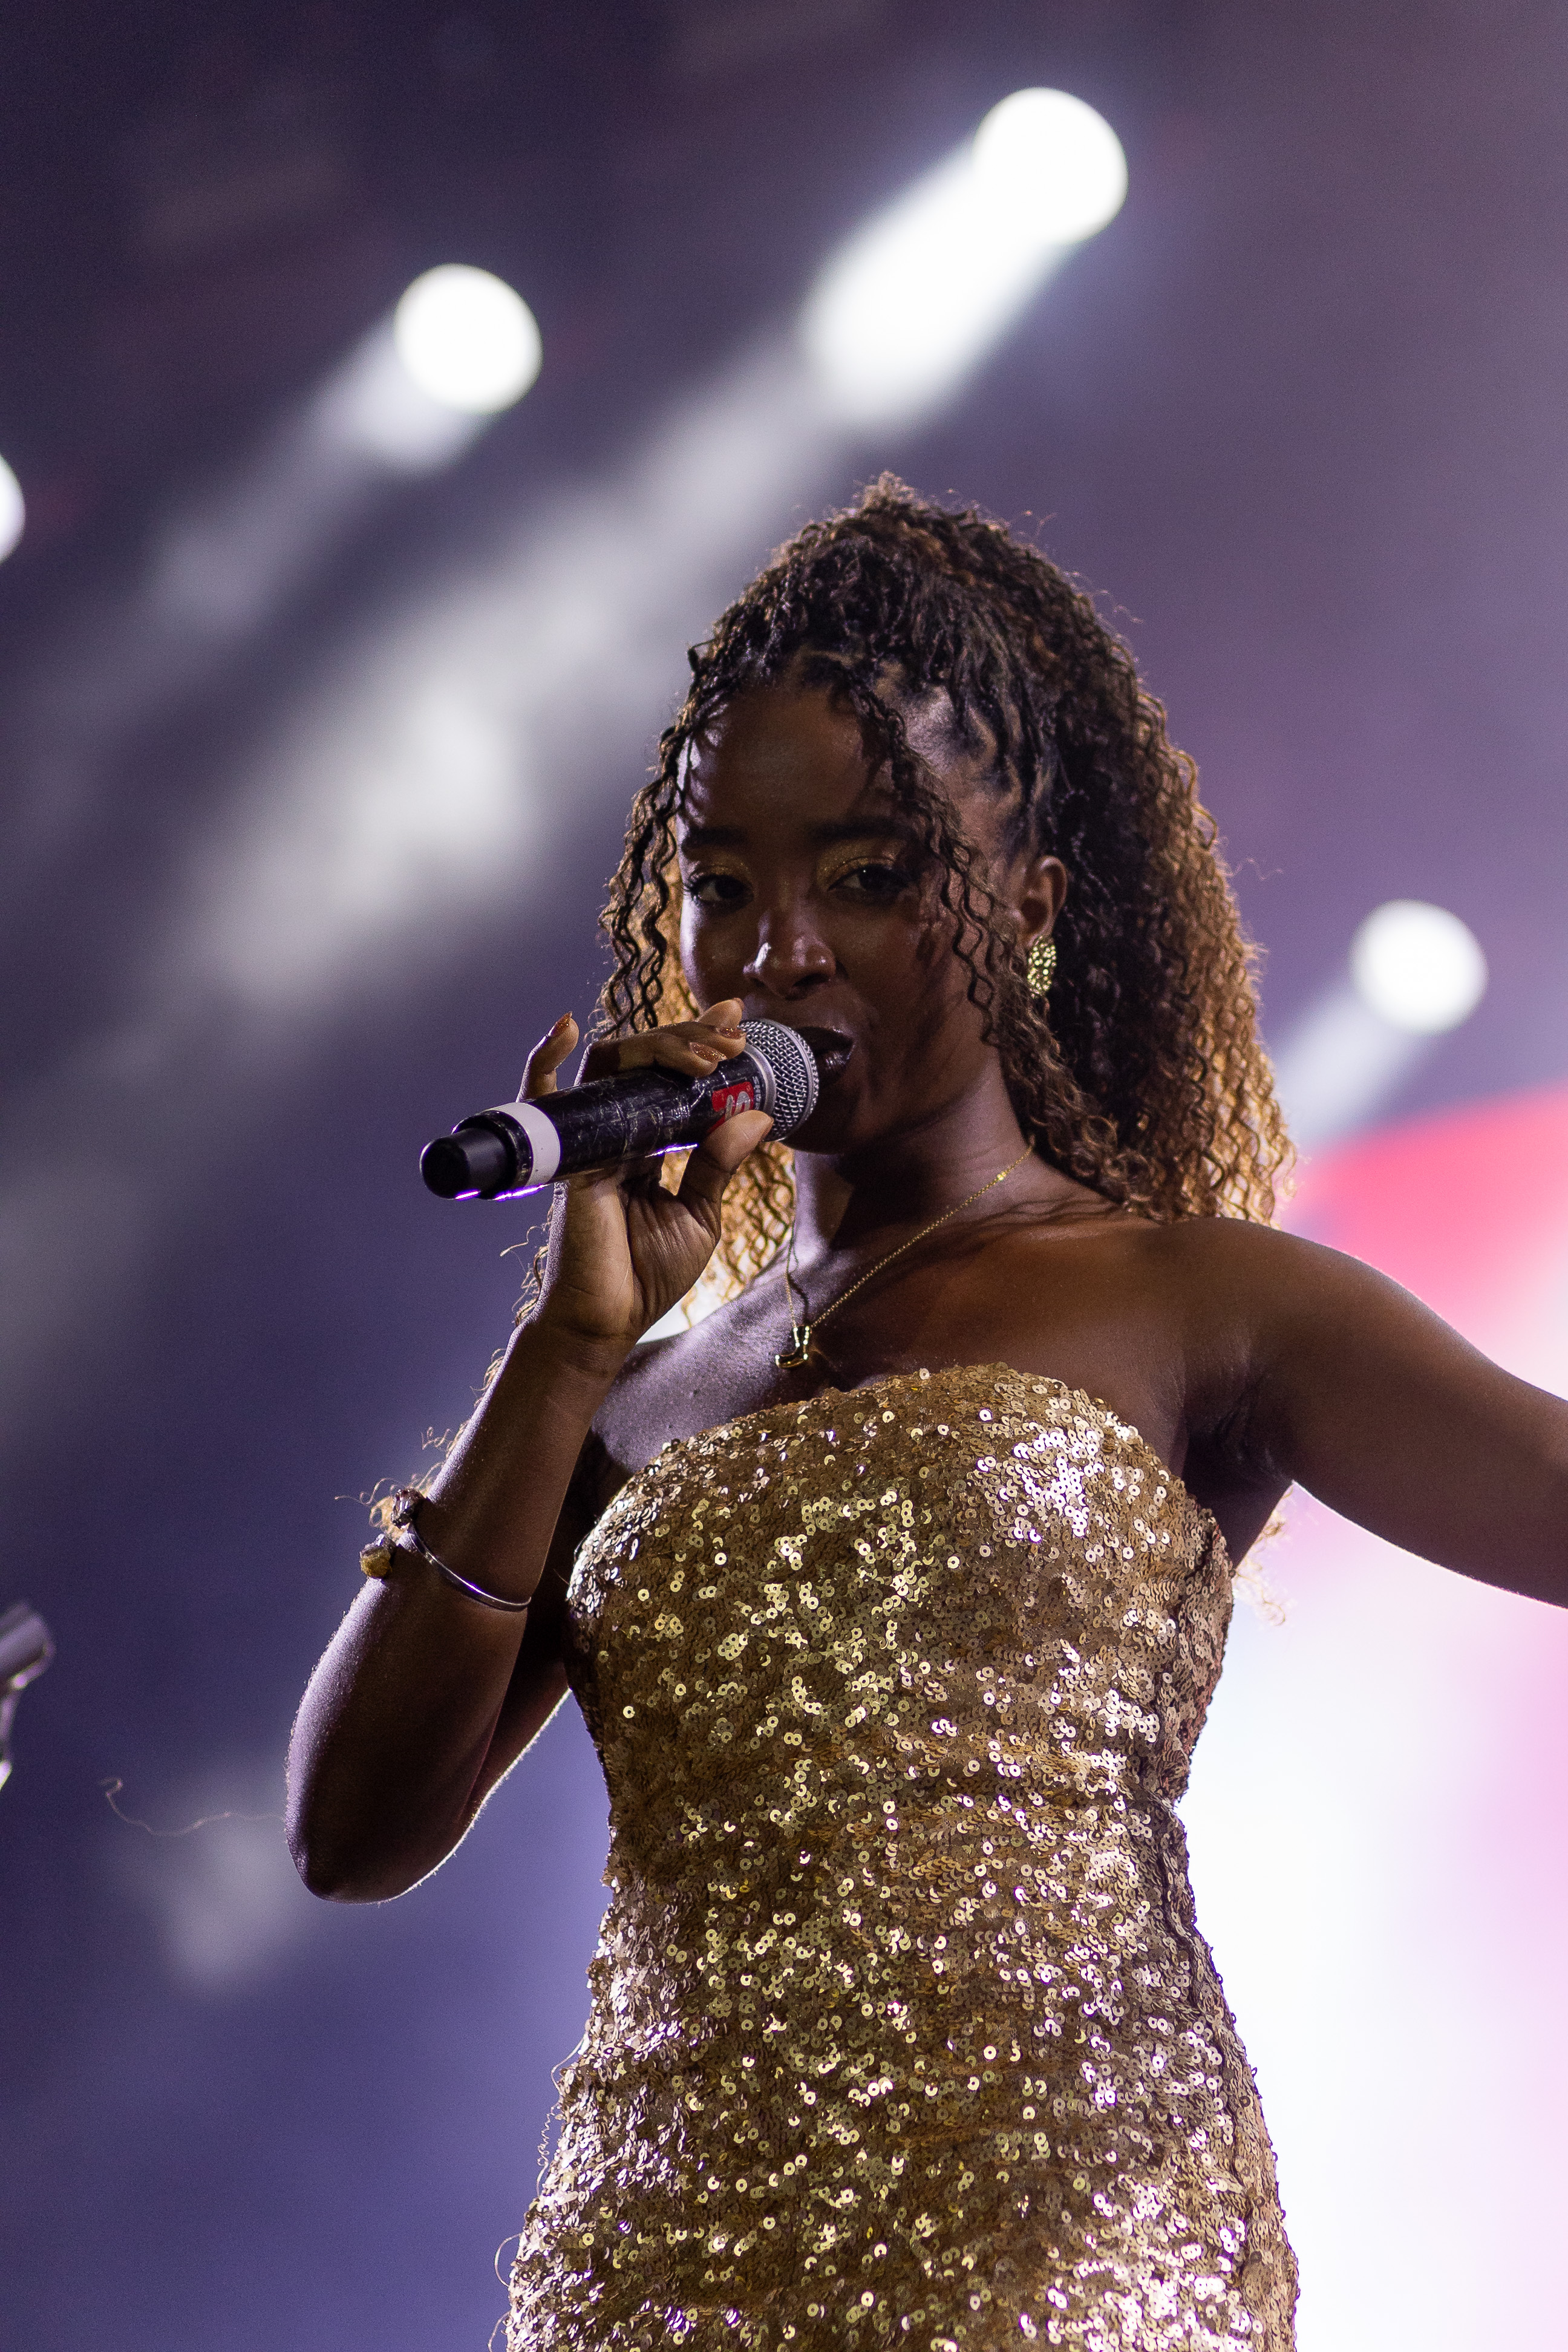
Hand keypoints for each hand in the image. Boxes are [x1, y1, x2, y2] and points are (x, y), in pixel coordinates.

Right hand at [519, 1002, 772, 1358]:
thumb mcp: (700, 1214)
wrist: (609, 1321)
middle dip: (690, 1038)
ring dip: (658, 1046)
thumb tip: (757, 1114)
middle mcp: (617, 1132)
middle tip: (732, 1039)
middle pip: (645, 1060)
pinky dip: (545, 1059)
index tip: (735, 1019)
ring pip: (612, 1065)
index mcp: (649, 1144)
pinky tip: (565, 1026)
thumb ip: (721, 1163)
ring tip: (704, 1053)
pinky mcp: (569, 1157)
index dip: (699, 1042)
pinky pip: (544, 1099)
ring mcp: (590, 1139)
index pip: (672, 1078)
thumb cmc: (648, 1274)